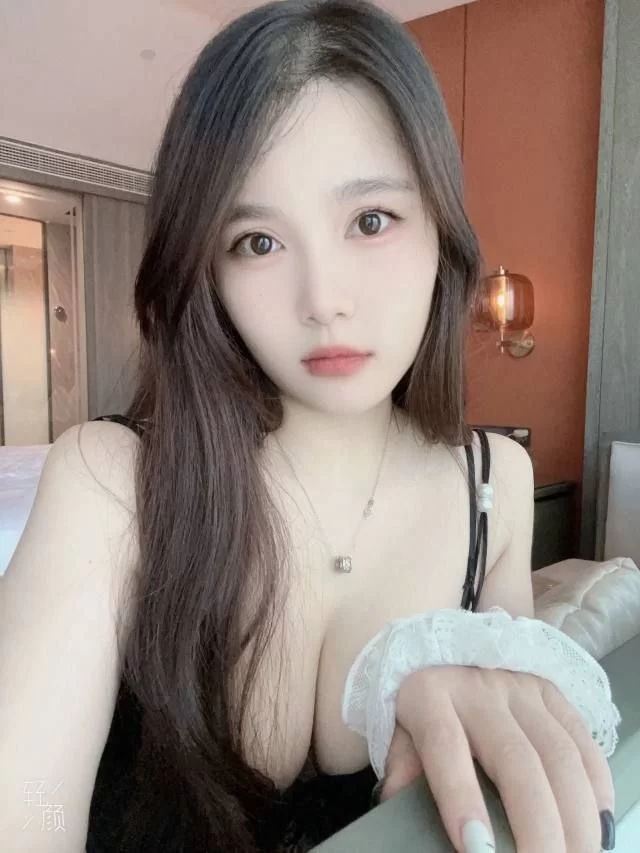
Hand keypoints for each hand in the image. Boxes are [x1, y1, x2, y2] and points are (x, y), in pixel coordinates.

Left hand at [376, 666, 614, 852]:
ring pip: (559, 755)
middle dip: (536, 825)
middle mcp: (478, 686)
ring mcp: (521, 687)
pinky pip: (584, 742)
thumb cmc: (421, 703)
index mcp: (429, 694)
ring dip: (575, 816)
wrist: (442, 644)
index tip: (475, 848)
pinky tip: (596, 826)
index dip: (460, 797)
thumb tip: (397, 808)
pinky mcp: (553, 691)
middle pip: (516, 758)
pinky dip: (596, 789)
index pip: (445, 745)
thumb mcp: (396, 728)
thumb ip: (401, 767)